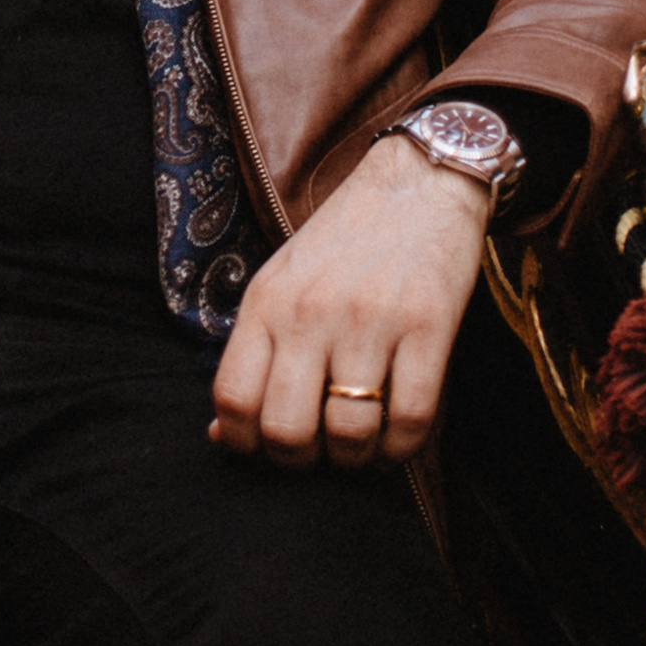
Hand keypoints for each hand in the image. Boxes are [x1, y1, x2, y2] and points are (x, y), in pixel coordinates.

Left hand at [210, 132, 490, 470]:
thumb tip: (219, 435)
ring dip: (355, 460)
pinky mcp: (427, 326)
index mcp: (265, 301)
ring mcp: (369, 320)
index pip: (232, 400)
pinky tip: (395, 438)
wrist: (415, 183)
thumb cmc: (341, 244)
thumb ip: (252, 355)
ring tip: (359, 446)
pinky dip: (401, 448)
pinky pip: (410, 420)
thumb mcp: (279, 284)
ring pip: (349, 434)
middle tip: (319, 452)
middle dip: (302, 462)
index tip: (268, 449)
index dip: (245, 446)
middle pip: (287, 431)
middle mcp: (310, 311)